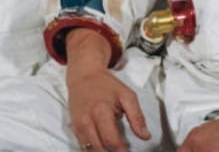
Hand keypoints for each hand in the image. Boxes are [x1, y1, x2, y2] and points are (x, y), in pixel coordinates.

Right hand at [65, 29, 149, 151]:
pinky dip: (93, 148)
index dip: (122, 150)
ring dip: (101, 151)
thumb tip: (145, 136)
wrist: (83, 75)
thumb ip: (137, 117)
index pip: (111, 140)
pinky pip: (83, 145)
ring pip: (89, 150)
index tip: (128, 151)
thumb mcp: (126, 95)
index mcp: (101, 111)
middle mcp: (86, 120)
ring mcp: (78, 124)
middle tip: (121, 150)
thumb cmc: (105, 84)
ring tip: (111, 149)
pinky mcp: (74, 127)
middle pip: (99, 149)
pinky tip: (102, 146)